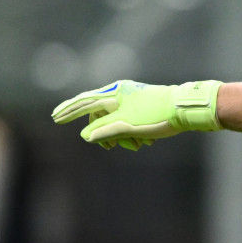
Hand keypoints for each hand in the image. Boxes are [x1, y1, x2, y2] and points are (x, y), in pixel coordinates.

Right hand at [51, 80, 222, 148]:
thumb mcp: (126, 126)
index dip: (69, 111)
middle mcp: (122, 93)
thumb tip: (86, 135)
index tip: (54, 118)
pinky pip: (131, 122)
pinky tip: (147, 141)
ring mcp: (134, 99)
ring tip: (138, 145)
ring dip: (124, 136)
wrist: (187, 108)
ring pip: (118, 121)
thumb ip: (103, 130)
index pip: (84, 102)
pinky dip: (135, 133)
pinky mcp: (145, 107)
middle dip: (106, 134)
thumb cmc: (156, 115)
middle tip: (110, 149)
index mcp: (114, 94)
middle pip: (102, 115)